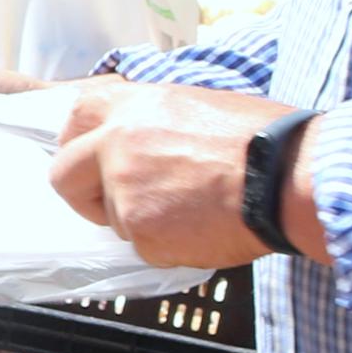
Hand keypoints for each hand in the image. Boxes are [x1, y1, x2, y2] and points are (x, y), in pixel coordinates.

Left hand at [47, 81, 305, 267]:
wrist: (288, 177)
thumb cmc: (262, 139)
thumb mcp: (198, 107)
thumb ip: (153, 122)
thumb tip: (139, 140)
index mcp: (133, 105)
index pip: (75, 115)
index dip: (78, 141)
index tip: (89, 157)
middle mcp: (117, 143)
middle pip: (64, 175)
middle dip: (84, 194)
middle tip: (122, 202)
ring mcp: (124, 189)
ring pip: (112, 218)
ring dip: (142, 221)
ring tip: (193, 211)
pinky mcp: (141, 231)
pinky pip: (143, 247)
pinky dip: (168, 246)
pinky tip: (204, 229)